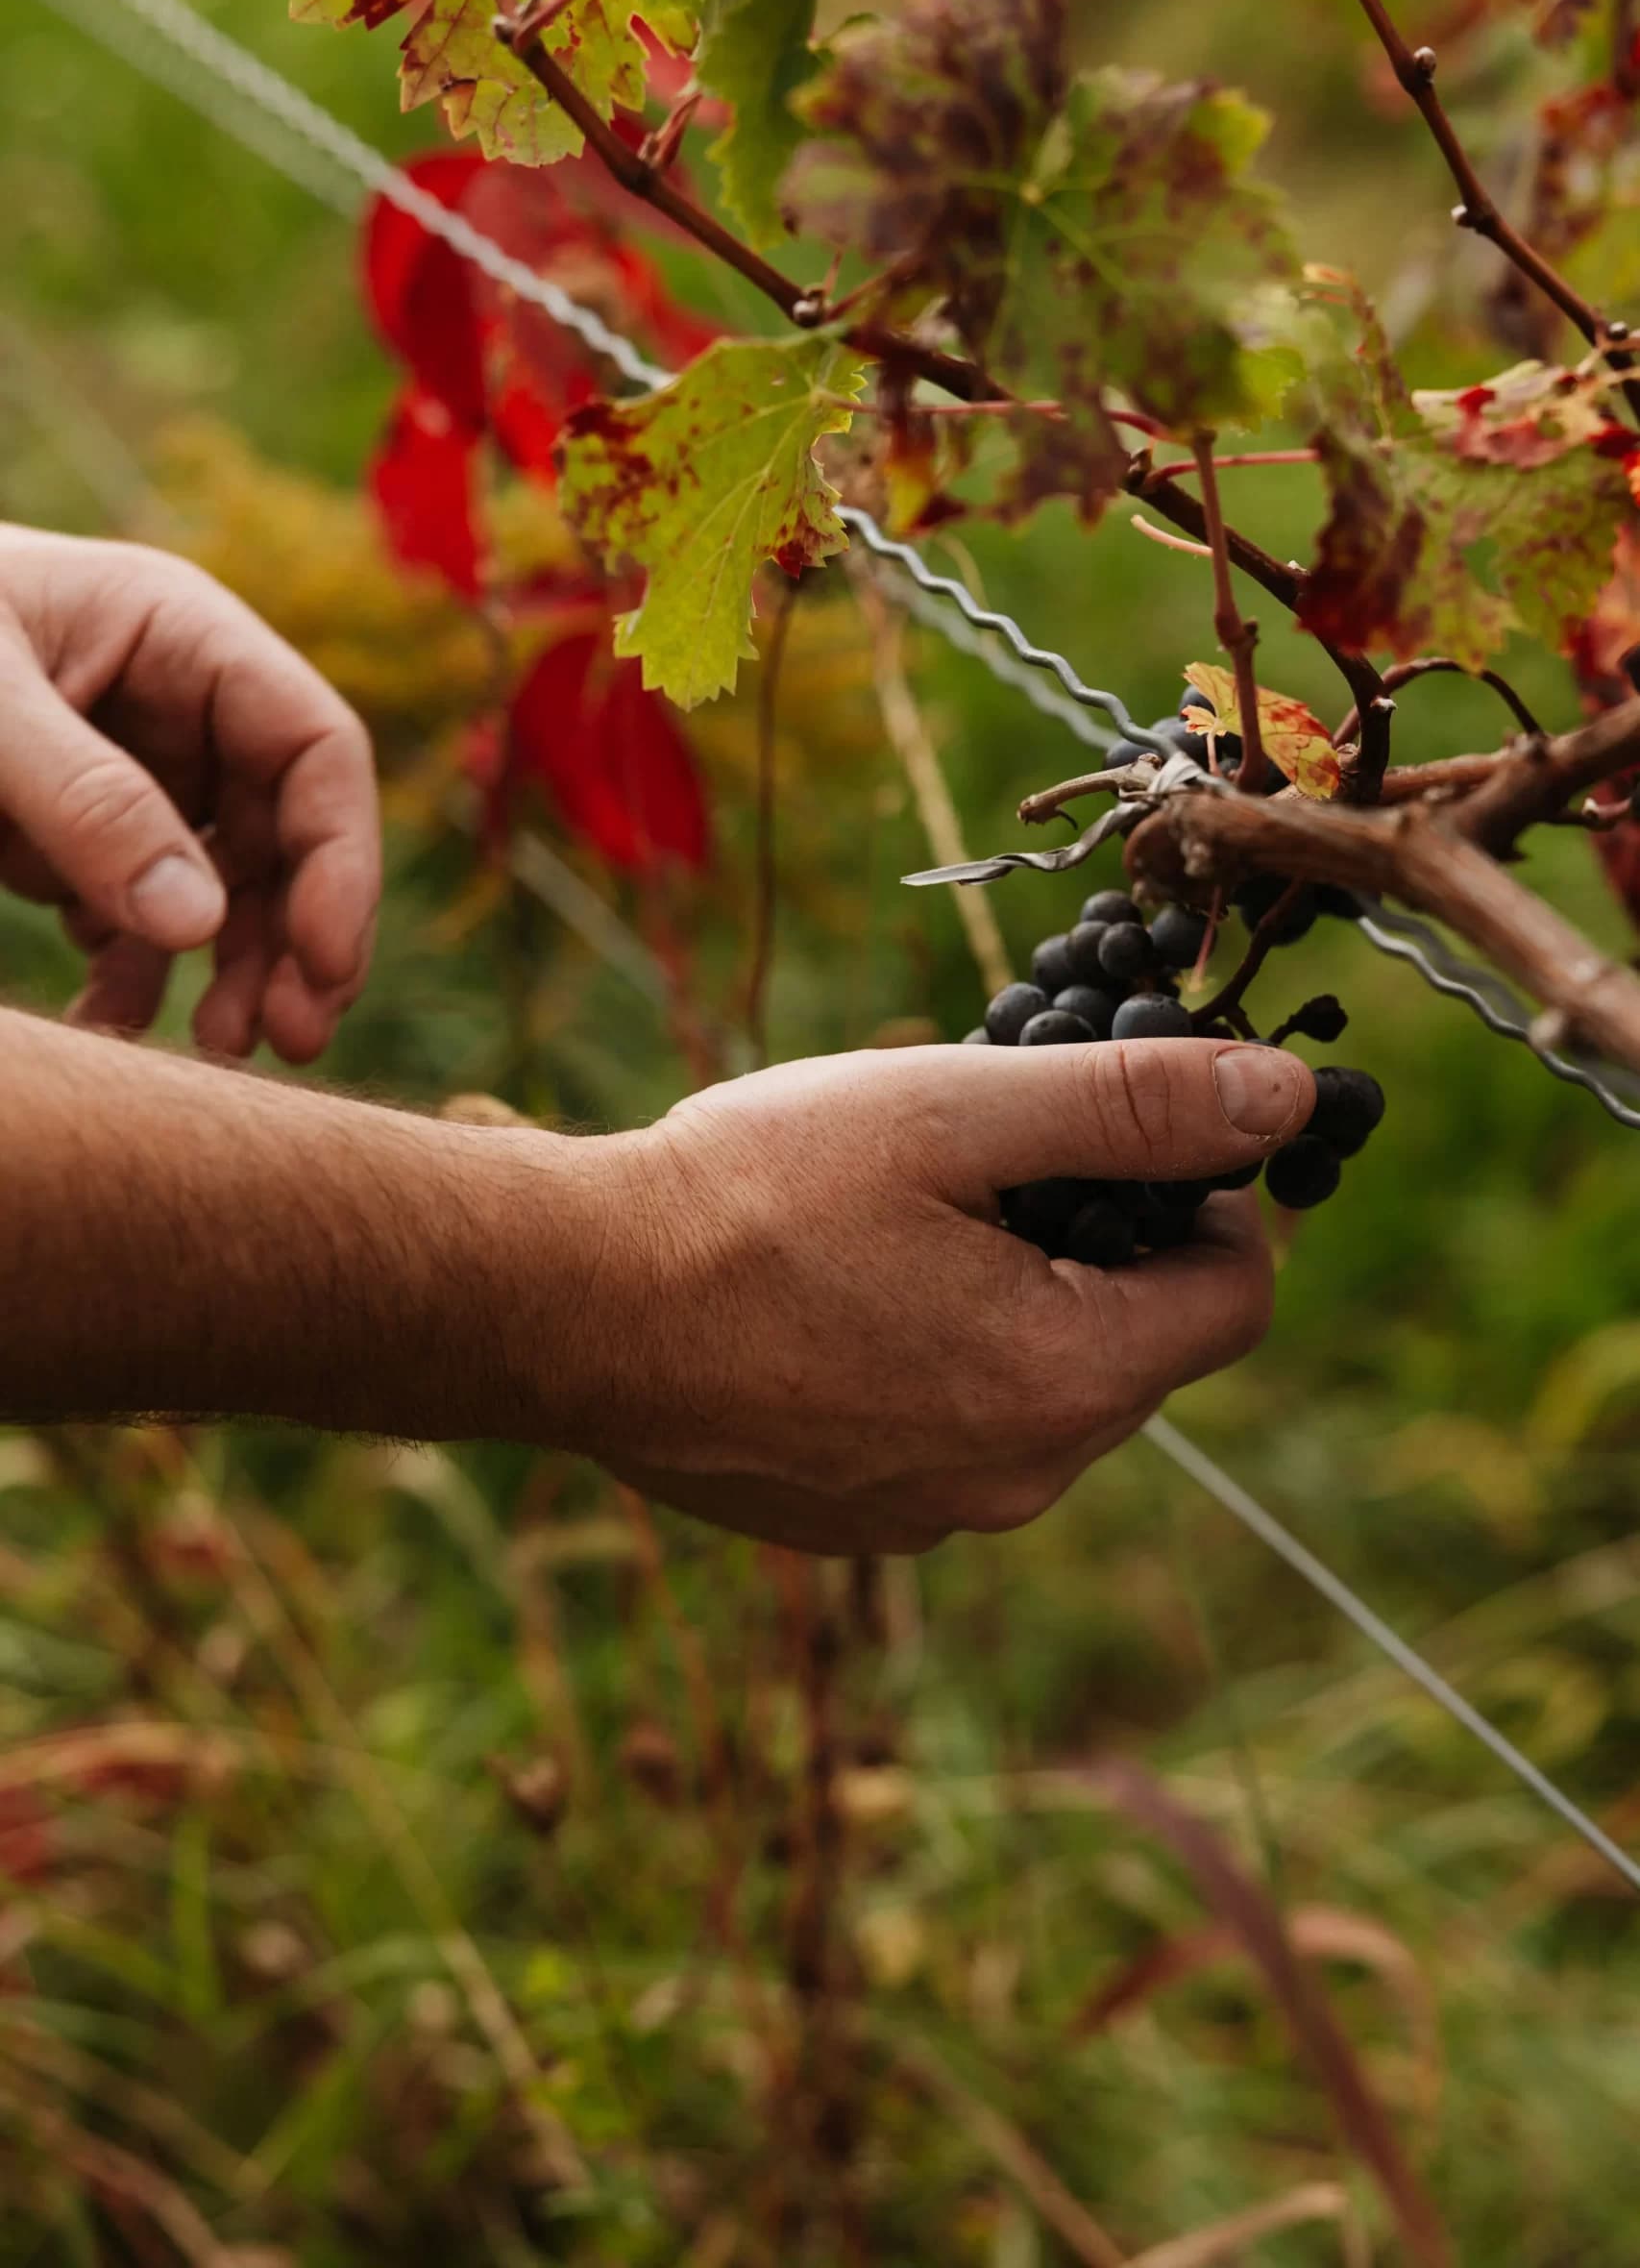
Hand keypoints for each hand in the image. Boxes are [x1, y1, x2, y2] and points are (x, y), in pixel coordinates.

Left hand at [0, 525, 379, 1061]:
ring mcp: (130, 766)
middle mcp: (175, 701)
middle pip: (282, 830)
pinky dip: (131, 976)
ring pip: (220, 883)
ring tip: (210, 1048)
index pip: (312, 747)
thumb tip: (202, 925)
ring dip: (225, 970)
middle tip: (286, 1041)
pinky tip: (105, 1030)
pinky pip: (136, 912)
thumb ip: (88, 803)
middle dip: (290, 937)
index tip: (323, 966)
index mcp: (179, 632)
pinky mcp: (75, 829)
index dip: (338, 859)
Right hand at [561, 1037, 1313, 1552]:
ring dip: (1014, 1301)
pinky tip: (839, 1297)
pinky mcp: (856, 1521)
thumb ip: (1133, 1103)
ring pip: (1043, 1389)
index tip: (1122, 1133)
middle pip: (1141, 1347)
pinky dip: (934, 1360)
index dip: (1209, 1197)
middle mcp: (1019, 1477)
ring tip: (898, 1225)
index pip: (1240, 1297)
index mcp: (1067, 1379)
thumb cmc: (748, 1197)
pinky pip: (953, 1433)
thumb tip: (1288, 1096)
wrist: (560, 1306)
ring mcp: (933, 1513)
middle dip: (1102, 1245)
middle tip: (989, 1163)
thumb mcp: (955, 1112)